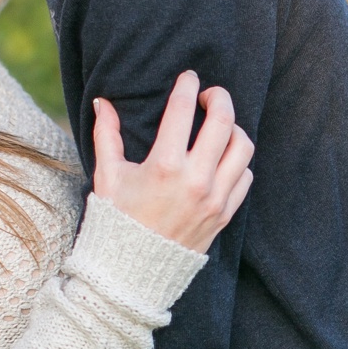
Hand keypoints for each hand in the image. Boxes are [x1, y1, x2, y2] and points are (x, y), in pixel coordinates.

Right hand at [92, 70, 254, 253]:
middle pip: (224, 122)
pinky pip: (246, 177)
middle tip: (209, 94)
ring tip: (220, 125)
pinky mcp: (224, 214)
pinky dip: (239, 161)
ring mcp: (214, 199)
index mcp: (164, 166)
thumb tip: (102, 102)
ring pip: (243, 148)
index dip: (187, 86)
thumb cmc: (116, 221)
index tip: (188, 77)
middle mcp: (195, 180)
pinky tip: (224, 156)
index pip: (183, 110)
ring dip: (234, 128)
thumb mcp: (107, 176)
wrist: (132, 271)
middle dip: (219, 98)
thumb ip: (107, 135)